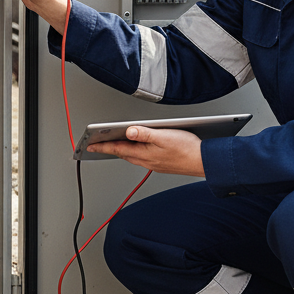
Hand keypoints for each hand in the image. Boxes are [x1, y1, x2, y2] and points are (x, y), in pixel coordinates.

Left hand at [88, 127, 204, 176]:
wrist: (204, 162)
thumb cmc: (187, 150)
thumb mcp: (164, 137)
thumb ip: (145, 133)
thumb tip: (128, 130)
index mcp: (144, 154)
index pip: (118, 149)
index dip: (102, 146)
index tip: (89, 146)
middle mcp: (146, 161)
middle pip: (123, 153)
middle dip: (109, 148)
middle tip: (97, 145)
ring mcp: (154, 163)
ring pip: (132, 155)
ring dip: (122, 150)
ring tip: (113, 144)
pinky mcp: (162, 163)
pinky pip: (142, 157)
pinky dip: (134, 152)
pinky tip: (137, 148)